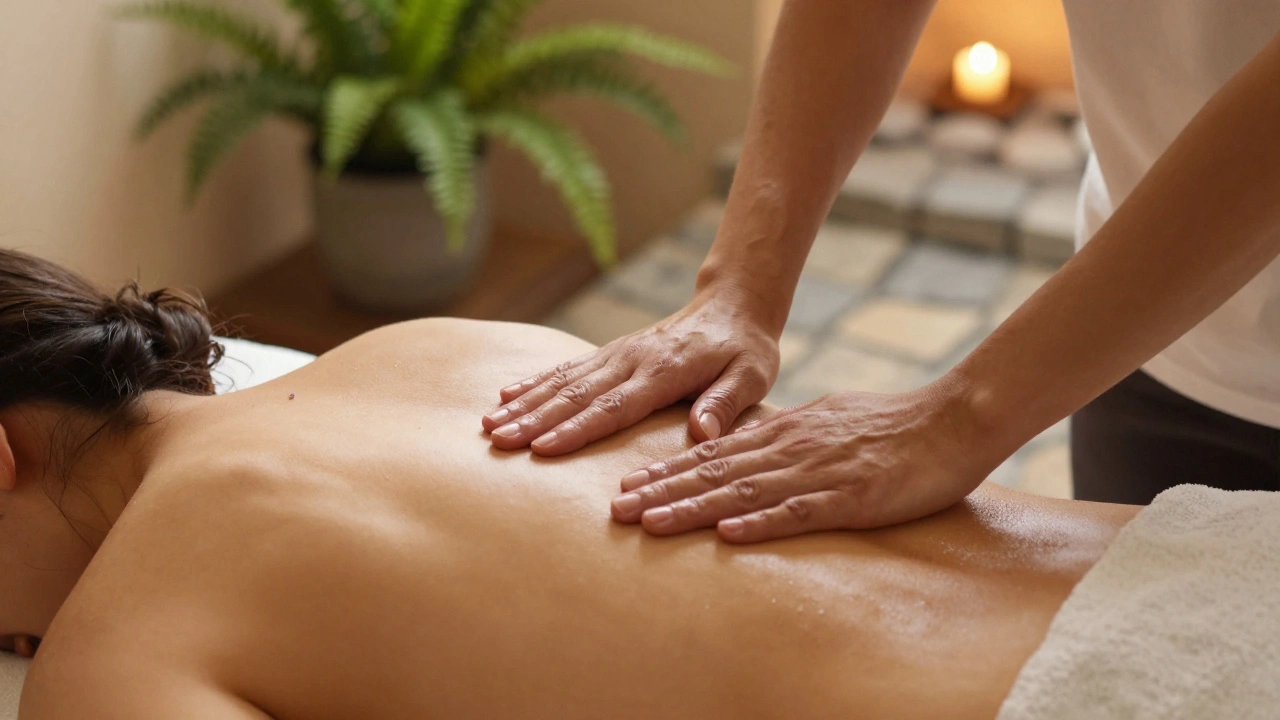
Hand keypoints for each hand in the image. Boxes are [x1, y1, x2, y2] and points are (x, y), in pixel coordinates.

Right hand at [482, 289, 780, 454]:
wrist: (733, 305)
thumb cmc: (745, 349)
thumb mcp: (751, 376)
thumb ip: (725, 403)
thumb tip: (703, 434)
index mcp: (664, 371)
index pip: (614, 407)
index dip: (577, 429)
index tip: (543, 448)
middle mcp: (632, 359)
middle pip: (577, 395)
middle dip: (534, 419)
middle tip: (498, 440)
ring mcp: (617, 354)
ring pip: (563, 381)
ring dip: (525, 403)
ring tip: (490, 423)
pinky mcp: (611, 353)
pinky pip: (566, 368)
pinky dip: (535, 381)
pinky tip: (506, 393)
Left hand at [609, 385, 1000, 541]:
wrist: (952, 420)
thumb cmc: (891, 425)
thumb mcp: (825, 421)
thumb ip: (785, 437)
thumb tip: (748, 450)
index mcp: (785, 431)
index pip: (714, 453)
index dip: (668, 472)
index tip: (628, 488)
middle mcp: (791, 448)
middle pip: (715, 472)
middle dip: (663, 492)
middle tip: (618, 510)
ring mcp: (819, 472)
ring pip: (743, 491)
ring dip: (694, 508)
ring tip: (652, 523)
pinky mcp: (851, 496)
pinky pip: (799, 512)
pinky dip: (760, 523)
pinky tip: (728, 534)